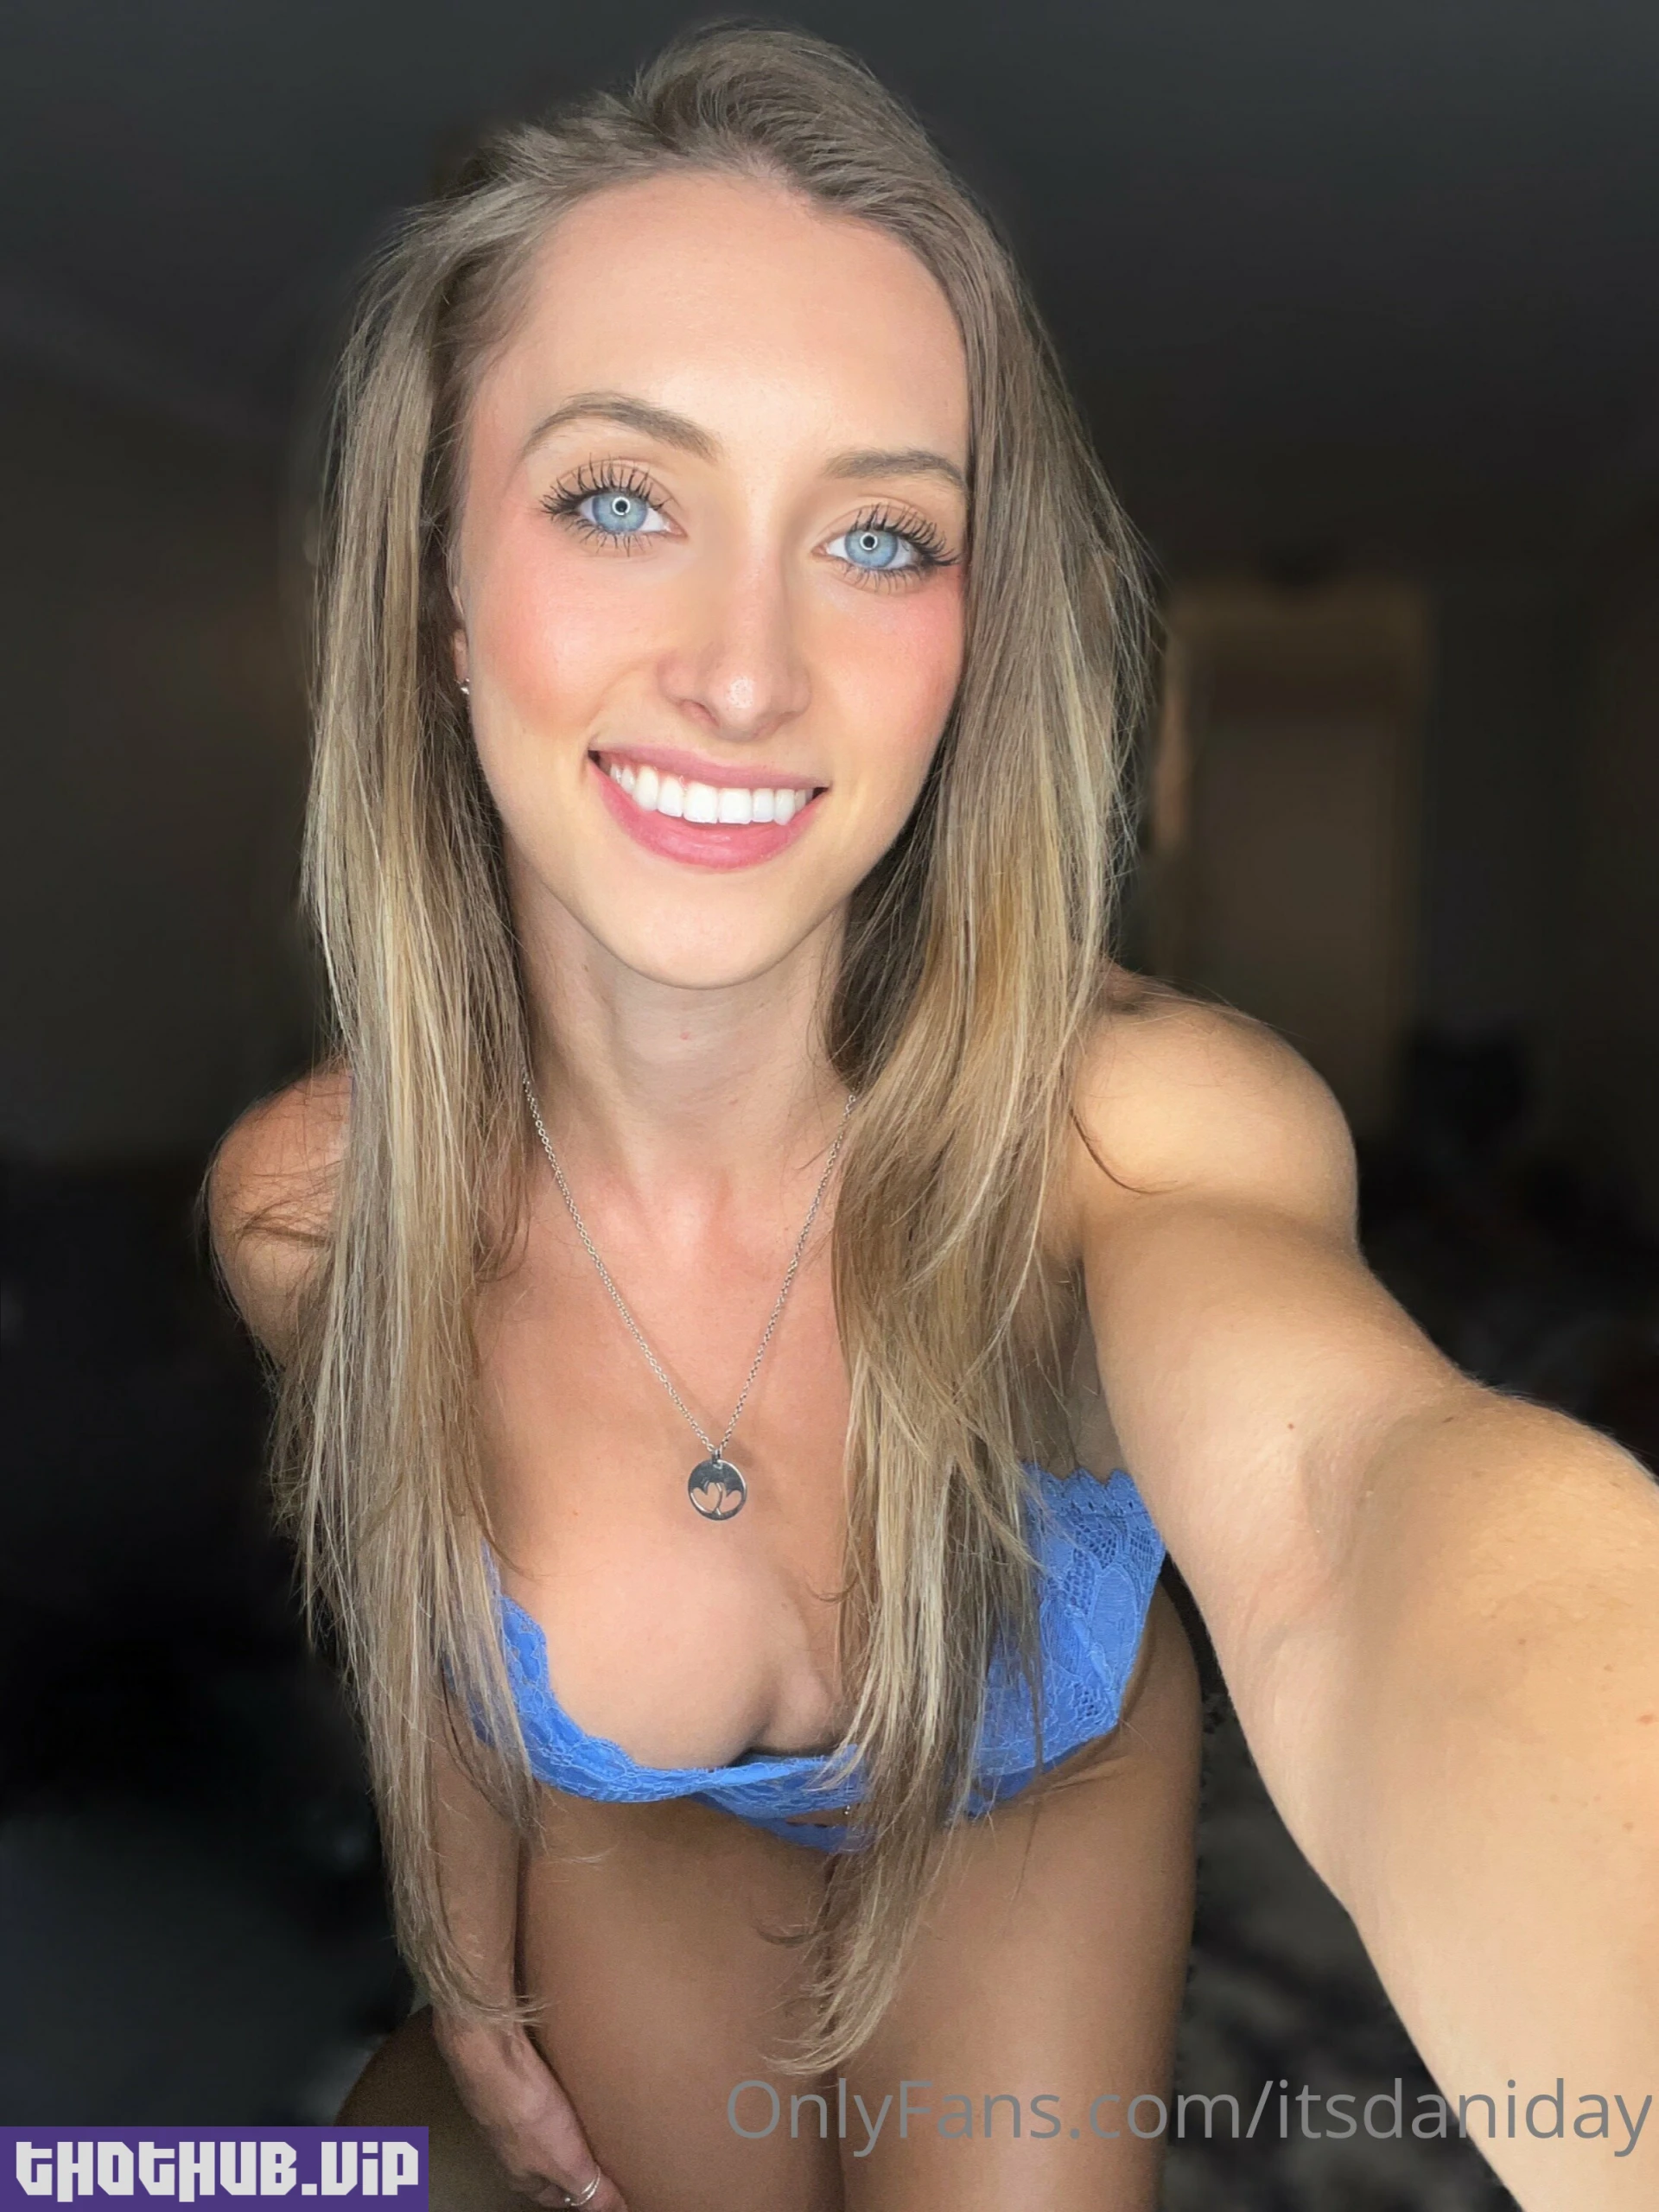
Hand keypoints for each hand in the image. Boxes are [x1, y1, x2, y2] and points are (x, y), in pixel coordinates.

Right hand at [430, 2009, 627, 2210]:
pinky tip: (571, 2078)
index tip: (607, 2185)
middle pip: (548, 2161)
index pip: (557, 2196)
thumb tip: (613, 2210)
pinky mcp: (510, 2077)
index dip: (583, 2192)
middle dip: (574, 2157)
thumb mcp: (564, 2160)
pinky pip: (538, 2092)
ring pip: (543, 2126)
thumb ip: (588, 2187)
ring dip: (566, 2122)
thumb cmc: (523, 2110)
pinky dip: (556, 2092)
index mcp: (521, 2175)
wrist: (491, 2054)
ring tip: (593, 2110)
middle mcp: (511, 2147)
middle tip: (605, 2145)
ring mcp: (507, 2110)